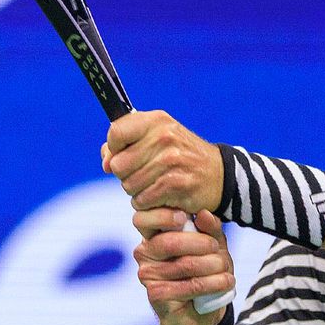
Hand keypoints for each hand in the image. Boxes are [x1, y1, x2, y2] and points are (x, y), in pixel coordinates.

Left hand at [101, 111, 224, 215]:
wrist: (218, 174)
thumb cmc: (179, 155)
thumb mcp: (155, 137)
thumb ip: (123, 143)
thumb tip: (106, 162)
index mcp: (156, 121)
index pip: (116, 133)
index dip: (113, 149)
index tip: (122, 154)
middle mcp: (164, 137)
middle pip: (118, 165)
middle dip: (126, 175)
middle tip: (144, 173)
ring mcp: (171, 161)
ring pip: (128, 186)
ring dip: (137, 191)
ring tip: (155, 184)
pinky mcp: (176, 185)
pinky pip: (142, 200)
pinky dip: (148, 203)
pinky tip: (161, 196)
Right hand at [131, 207, 235, 324]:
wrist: (203, 311)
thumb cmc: (206, 272)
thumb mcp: (213, 246)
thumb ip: (210, 229)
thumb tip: (204, 214)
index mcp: (153, 235)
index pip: (143, 219)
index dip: (162, 216)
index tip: (184, 218)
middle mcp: (144, 253)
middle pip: (171, 242)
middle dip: (203, 244)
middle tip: (218, 252)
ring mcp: (148, 275)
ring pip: (185, 264)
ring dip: (215, 267)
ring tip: (227, 271)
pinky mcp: (156, 295)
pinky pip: (189, 286)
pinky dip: (213, 284)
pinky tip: (225, 283)